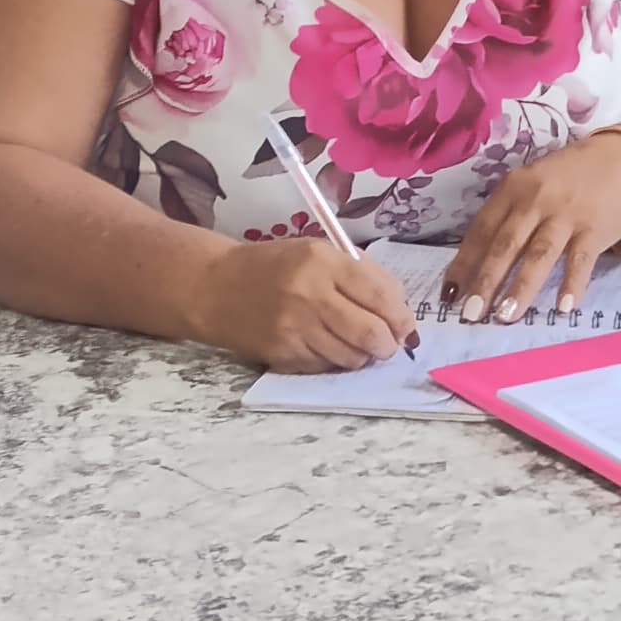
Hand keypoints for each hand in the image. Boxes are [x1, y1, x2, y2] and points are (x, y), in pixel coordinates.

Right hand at [188, 237, 417, 371]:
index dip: (401, 316)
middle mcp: (309, 294)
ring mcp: (294, 327)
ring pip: (351, 357)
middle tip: (387, 345)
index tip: (406, 327)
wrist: (215, 287)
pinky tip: (324, 347)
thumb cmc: (273, 267)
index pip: (380, 294)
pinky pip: (325, 367)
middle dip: (388, 345)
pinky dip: (333, 361)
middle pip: (371, 333)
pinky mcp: (281, 354)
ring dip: (362, 357)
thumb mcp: (316, 253)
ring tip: (353, 345)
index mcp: (322, 261)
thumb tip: (401, 311)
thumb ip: (361, 276)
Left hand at [446, 135, 620, 323]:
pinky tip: (562, 308)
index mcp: (513, 189)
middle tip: (470, 314)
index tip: (449, 294)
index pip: (481, 230)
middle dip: (486, 281)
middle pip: (506, 245)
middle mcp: (536, 200)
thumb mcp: (531, 185)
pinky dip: (571, 284)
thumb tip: (478, 261)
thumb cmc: (570, 178)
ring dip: (521, 288)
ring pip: (539, 255)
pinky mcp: (595, 229)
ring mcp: (566, 214)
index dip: (464, 263)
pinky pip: (580, 260)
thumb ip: (508, 216)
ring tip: (505, 316)